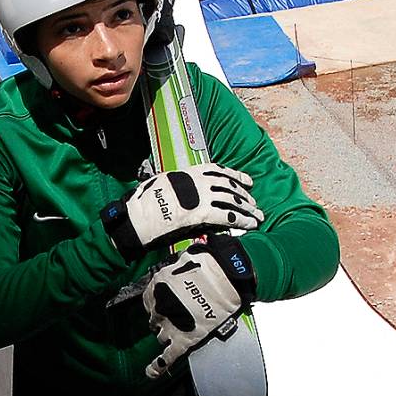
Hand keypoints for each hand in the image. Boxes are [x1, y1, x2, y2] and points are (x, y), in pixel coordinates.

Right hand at [100, 164, 263, 261]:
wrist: (138, 218)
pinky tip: (250, 225)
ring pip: (231, 201)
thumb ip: (180, 189)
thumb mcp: (162, 187)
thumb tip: (190, 197)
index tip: (247, 180)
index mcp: (187, 173)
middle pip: (228, 186)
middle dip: (244, 195)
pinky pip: (228, 216)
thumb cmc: (144, 205)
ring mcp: (201, 196)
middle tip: (254, 203)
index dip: (235, 175)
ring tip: (257, 216)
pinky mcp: (202, 214)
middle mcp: (197, 181)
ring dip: (247, 209)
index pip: (217, 170)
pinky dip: (241, 220)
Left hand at [142, 234, 256, 378]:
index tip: (165, 305)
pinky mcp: (184, 339)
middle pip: (155, 320)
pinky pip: (167, 357)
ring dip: (169, 334)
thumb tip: (174, 276)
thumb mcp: (181, 261)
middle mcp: (159, 307)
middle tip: (178, 316)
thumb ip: (172, 274)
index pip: (149, 302)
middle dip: (164, 319)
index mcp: (156, 288)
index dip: (158, 304)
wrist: (228, 276)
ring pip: (161, 336)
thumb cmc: (209, 265)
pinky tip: (152, 372)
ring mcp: (171, 324)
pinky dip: (158, 366)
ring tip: (181, 331)